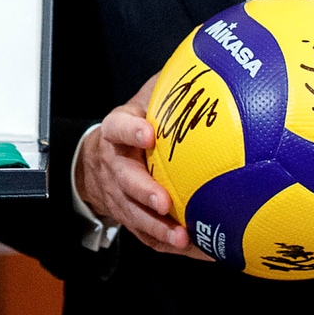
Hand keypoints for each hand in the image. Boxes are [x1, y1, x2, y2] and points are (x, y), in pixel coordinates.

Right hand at [74, 71, 210, 259]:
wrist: (100, 160)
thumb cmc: (135, 124)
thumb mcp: (145, 98)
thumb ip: (169, 85)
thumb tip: (213, 63)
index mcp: (117, 133)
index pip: (117, 127)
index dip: (130, 130)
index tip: (148, 132)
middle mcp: (115, 166)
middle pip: (123, 181)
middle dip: (142, 192)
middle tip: (164, 200)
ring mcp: (120, 196)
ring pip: (134, 215)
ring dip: (158, 228)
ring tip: (183, 238)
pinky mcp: (132, 219)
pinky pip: (150, 237)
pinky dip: (173, 247)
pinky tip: (202, 250)